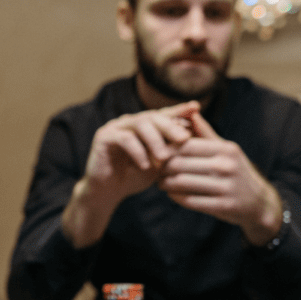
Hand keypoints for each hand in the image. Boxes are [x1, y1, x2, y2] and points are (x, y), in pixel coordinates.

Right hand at [62, 101, 197, 247]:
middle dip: (170, 126)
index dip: (179, 110)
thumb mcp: (159, 164)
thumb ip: (171, 150)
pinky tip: (145, 165)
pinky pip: (124, 139)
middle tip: (184, 138)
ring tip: (164, 158)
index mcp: (143, 125)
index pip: (164, 114)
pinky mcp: (103, 137)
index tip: (197, 107)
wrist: (107, 192)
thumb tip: (193, 136)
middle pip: (153, 116)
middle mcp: (129, 122)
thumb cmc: (134, 177)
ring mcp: (115, 127)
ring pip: (139, 125)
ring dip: (154, 141)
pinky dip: (137, 152)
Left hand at [158, 110, 282, 244]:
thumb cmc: (235, 171)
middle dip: (162, 168)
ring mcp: (226, 187)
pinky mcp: (223, 206)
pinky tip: (171, 194)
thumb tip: (191, 112)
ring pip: (182, 182)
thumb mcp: (226, 150)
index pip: (186, 145)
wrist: (258, 202)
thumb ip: (206, 133)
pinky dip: (176, 197)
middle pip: (180, 164)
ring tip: (160, 182)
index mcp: (226, 149)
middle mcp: (227, 166)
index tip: (157, 154)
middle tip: (155, 170)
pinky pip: (190, 200)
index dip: (167, 150)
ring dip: (165, 183)